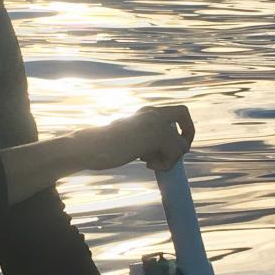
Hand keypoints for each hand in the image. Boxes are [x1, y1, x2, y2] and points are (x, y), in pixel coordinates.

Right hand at [76, 105, 194, 171]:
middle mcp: (151, 112)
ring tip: (149, 162)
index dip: (182, 126)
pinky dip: (165, 164)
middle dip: (186, 135)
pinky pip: (175, 153)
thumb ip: (147, 140)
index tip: (173, 143)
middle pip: (184, 113)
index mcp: (145, 112)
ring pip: (181, 143)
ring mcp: (154, 122)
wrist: (88, 146)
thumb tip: (166, 154)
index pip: (176, 111)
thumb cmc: (103, 147)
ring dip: (170, 159)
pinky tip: (146, 164)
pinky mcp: (155, 135)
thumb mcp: (130, 139)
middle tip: (175, 152)